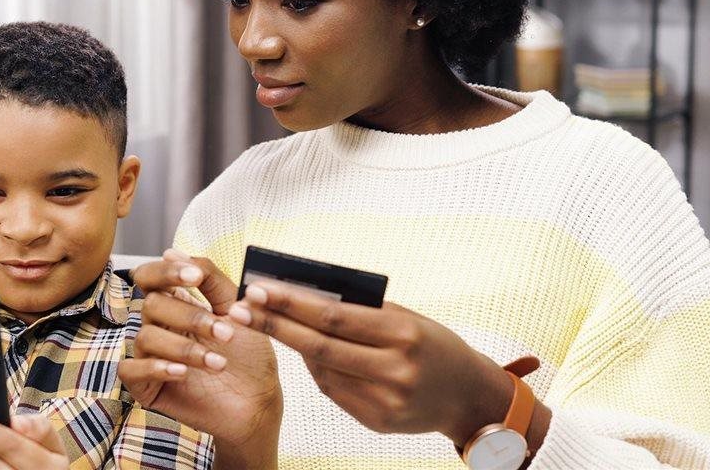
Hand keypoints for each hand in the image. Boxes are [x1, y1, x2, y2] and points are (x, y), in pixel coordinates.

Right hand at [117, 250, 281, 465]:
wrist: (259, 402)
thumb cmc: (249, 355)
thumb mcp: (237, 310)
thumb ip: (211, 280)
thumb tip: (172, 251)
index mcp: (176, 304)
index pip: (150, 277)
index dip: (166, 272)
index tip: (195, 278)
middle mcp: (159, 327)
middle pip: (151, 305)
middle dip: (191, 317)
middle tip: (227, 334)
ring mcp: (151, 357)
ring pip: (145, 337)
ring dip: (185, 348)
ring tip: (219, 363)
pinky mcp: (146, 387)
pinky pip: (131, 370)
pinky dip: (156, 368)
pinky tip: (182, 372)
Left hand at [230, 279, 517, 442]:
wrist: (468, 396)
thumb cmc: (433, 344)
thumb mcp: (408, 318)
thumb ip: (363, 309)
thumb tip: (305, 293)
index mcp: (404, 334)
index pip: (335, 317)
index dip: (292, 303)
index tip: (259, 288)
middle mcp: (395, 370)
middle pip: (320, 345)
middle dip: (275, 324)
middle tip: (241, 308)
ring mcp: (385, 400)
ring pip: (322, 370)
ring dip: (290, 345)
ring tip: (264, 322)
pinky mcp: (377, 421)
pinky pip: (333, 391)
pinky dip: (316, 369)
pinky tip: (303, 352)